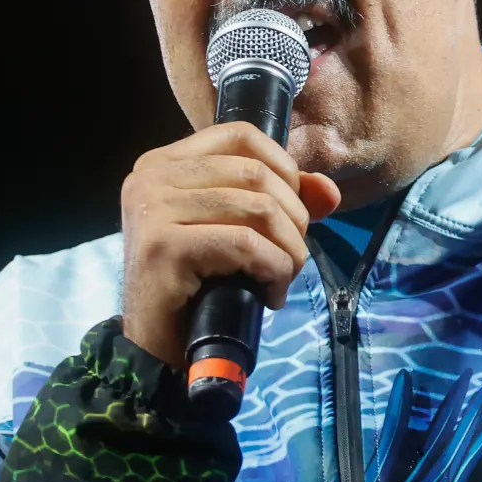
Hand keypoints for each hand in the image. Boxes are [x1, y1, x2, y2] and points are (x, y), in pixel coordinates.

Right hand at [120, 122, 343, 368]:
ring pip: (257, 208)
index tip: (294, 208)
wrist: (153, 346)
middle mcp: (152, 176)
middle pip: (255, 172)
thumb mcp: (236, 230)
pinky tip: (269, 294)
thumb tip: (329, 191)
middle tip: (291, 256)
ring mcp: (153, 208)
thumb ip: (279, 201)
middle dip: (293, 217)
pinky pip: (244, 244)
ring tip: (283, 277)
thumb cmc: (195, 285)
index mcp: (164, 162)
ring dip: (288, 249)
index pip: (240, 135)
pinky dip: (272, 269)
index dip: (282, 165)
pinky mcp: (163, 245)